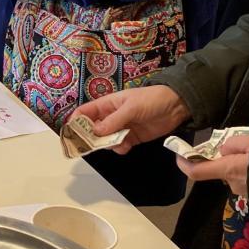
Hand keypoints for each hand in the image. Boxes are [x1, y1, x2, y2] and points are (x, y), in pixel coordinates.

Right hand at [70, 85, 190, 154]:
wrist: (177, 106)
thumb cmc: (151, 99)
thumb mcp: (131, 107)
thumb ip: (114, 120)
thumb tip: (96, 132)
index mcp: (107, 104)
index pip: (85, 112)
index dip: (76, 121)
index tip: (71, 133)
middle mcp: (111, 117)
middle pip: (93, 129)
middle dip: (90, 138)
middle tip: (90, 146)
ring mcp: (121, 128)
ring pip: (106, 140)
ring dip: (107, 144)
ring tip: (116, 144)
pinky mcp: (132, 138)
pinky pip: (120, 145)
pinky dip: (120, 148)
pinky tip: (126, 146)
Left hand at [177, 135, 248, 195]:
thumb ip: (232, 144)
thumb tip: (223, 151)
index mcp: (229, 170)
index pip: (196, 171)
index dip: (184, 163)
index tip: (180, 154)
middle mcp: (234, 185)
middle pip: (220, 169)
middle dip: (226, 159)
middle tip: (242, 147)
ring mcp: (247, 193)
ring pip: (236, 174)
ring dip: (241, 165)